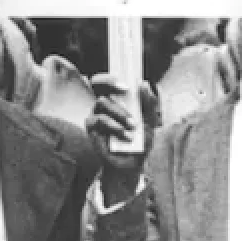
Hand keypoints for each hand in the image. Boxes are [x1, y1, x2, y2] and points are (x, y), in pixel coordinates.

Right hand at [88, 74, 158, 204]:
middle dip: (110, 82)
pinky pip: (99, 119)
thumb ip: (148, 104)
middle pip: (97, 83)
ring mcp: (96, 115)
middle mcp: (104, 105)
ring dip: (120, 112)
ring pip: (102, 102)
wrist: (133, 164)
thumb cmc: (140, 142)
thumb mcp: (150, 122)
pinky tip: (126, 136)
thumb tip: (144, 84)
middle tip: (125, 89)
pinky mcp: (91, 128)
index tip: (126, 82)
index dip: (112, 76)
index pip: (108, 81)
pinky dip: (114, 126)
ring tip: (133, 126)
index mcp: (117, 100)